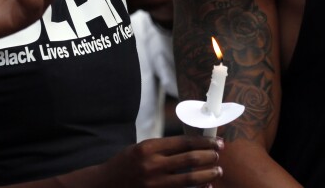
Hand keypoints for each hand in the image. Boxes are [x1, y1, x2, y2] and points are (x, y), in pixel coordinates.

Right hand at [99, 135, 223, 187]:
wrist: (106, 185)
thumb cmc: (125, 164)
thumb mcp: (140, 149)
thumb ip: (163, 148)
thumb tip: (192, 145)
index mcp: (148, 148)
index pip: (183, 142)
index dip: (203, 142)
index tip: (216, 141)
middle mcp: (152, 165)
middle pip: (190, 159)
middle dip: (209, 156)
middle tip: (219, 154)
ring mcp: (155, 184)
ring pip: (190, 178)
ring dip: (207, 174)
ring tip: (217, 170)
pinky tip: (207, 187)